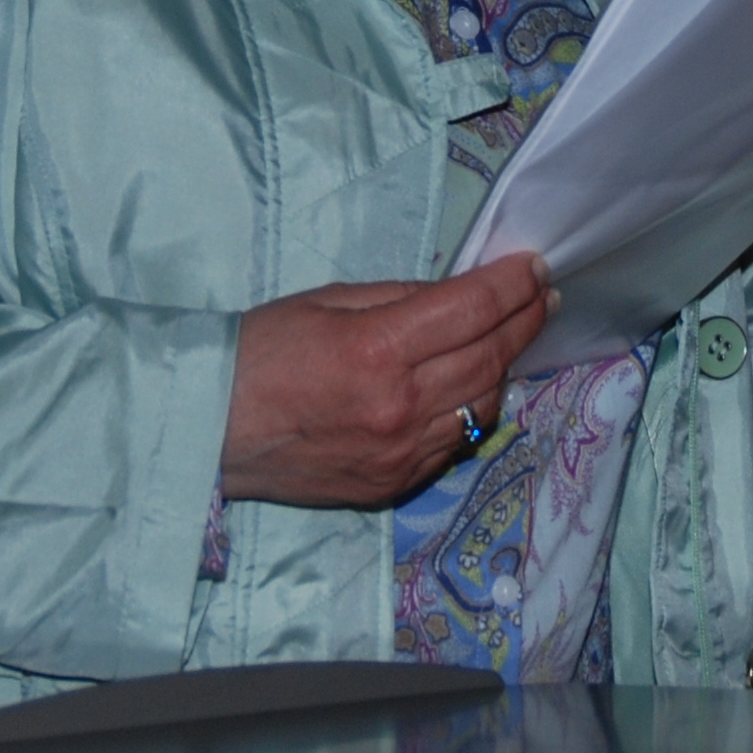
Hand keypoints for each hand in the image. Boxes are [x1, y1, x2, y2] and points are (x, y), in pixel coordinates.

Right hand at [219, 252, 554, 507]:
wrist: (209, 432)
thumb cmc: (258, 353)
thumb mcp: (326, 301)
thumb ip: (400, 297)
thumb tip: (458, 296)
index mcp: (379, 350)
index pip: (474, 310)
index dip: (514, 285)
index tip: (536, 268)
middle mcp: (400, 407)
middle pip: (491, 357)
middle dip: (526, 320)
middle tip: (544, 296)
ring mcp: (401, 453)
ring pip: (484, 404)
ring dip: (506, 365)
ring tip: (513, 336)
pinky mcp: (393, 484)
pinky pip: (455, 442)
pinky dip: (473, 408)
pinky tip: (473, 385)